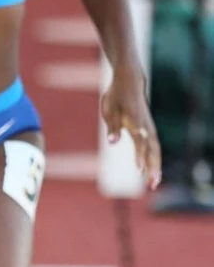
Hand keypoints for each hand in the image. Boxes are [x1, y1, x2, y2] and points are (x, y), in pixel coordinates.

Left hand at [101, 63, 160, 189]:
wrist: (129, 82)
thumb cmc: (116, 96)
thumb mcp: (110, 110)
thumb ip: (113, 128)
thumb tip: (112, 142)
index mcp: (136, 123)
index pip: (139, 143)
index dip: (139, 156)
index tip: (138, 171)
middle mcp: (146, 127)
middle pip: (152, 150)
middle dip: (152, 168)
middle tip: (152, 185)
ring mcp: (149, 128)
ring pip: (155, 150)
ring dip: (155, 167)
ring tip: (153, 183)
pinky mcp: (148, 129)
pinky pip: (154, 147)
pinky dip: (154, 159)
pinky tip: (152, 171)